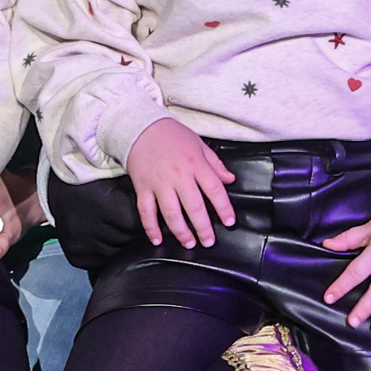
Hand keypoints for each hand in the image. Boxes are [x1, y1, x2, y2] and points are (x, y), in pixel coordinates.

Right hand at [128, 118, 234, 247]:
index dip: (224, 208)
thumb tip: (230, 180)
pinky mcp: (142, 187)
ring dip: (181, 232)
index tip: (229, 222)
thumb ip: (215, 164)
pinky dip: (151, 228)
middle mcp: (178, 175)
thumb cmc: (172, 135)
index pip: (214, 189)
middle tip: (209, 241)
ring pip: (171, 213)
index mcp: (195, 163)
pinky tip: (157, 240)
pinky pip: (146, 211)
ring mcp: (159, 183)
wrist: (140, 126)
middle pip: (194, 206)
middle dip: (203, 227)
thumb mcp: (198, 144)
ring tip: (189, 243)